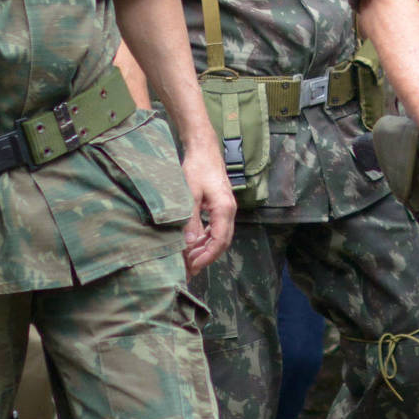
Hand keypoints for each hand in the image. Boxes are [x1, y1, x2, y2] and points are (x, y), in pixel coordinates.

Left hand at [179, 142, 236, 271]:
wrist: (203, 149)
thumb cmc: (197, 168)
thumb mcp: (190, 195)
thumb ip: (191, 220)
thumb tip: (189, 244)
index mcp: (224, 210)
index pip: (219, 241)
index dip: (207, 257)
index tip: (193, 266)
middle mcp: (229, 211)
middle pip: (221, 242)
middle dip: (206, 257)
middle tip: (189, 269)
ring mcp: (225, 209)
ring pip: (218, 236)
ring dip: (205, 249)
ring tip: (190, 260)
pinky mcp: (219, 206)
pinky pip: (215, 228)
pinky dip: (205, 238)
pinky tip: (194, 244)